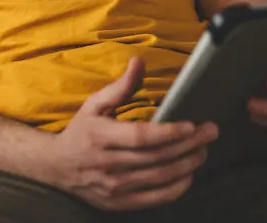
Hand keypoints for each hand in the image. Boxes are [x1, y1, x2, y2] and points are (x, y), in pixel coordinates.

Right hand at [32, 58, 218, 211]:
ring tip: (204, 151)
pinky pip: (155, 198)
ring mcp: (113, 187)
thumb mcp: (94, 105)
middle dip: (189, 145)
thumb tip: (139, 62)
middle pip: (156, 157)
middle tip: (210, 132)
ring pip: (160, 178)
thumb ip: (120, 87)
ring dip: (187, 164)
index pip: (141, 137)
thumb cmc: (80, 131)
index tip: (191, 125)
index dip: (168, 132)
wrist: (56, 167)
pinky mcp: (119, 202)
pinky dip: (176, 188)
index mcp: (99, 136)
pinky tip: (188, 174)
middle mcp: (107, 164)